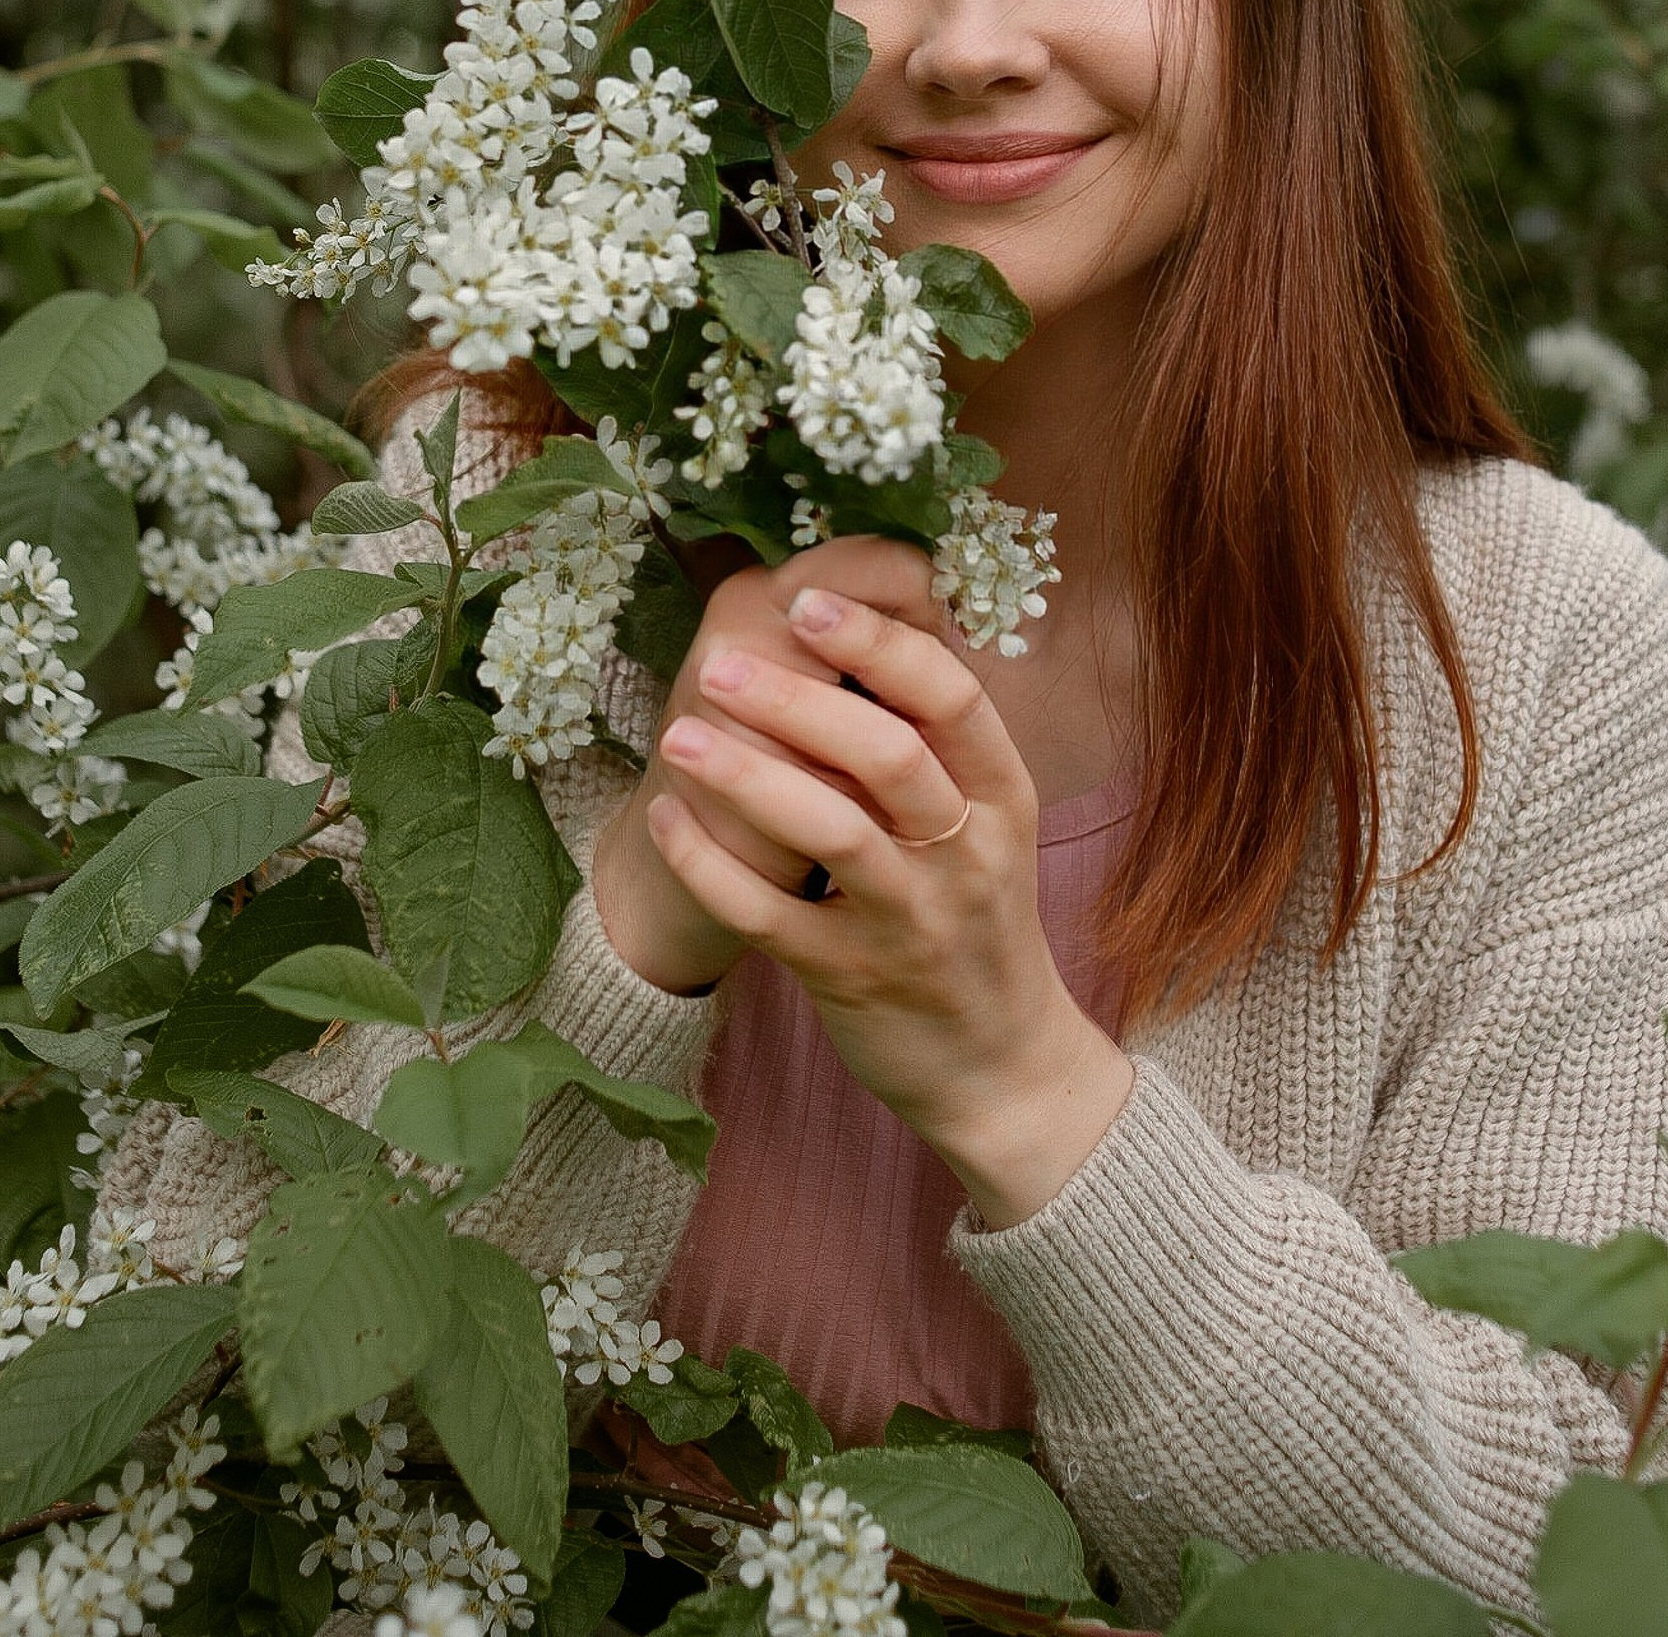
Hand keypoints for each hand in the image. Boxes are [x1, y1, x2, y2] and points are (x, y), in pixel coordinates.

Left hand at [642, 538, 1134, 1228]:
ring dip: (749, 775)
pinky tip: (666, 821)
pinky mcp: (852, 979)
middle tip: (721, 663)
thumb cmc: (975, 917)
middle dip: (799, 699)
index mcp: (1001, 797)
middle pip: (889, 755)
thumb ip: (935, 744)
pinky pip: (772, 917)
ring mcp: (911, 921)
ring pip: (833, 832)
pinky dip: (711, 866)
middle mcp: (967, 854)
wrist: (1000, 1066)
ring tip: (679, 735)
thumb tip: (860, 623)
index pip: (953, 698)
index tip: (810, 602)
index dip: (881, 641)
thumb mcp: (987, 825)